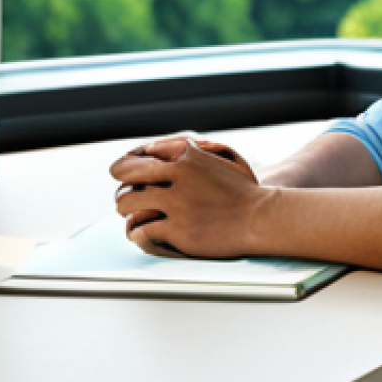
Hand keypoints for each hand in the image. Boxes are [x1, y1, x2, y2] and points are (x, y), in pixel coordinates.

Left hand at [110, 135, 264, 258]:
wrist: (260, 217)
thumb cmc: (241, 190)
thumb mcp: (217, 157)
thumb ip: (186, 151)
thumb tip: (153, 148)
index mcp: (188, 156)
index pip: (143, 154)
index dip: (128, 163)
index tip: (123, 171)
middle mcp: (179, 176)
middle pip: (130, 175)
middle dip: (122, 185)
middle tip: (121, 194)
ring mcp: (177, 204)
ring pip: (130, 203)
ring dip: (125, 209)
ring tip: (127, 214)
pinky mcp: (178, 230)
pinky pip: (142, 231)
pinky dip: (137, 232)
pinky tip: (140, 232)